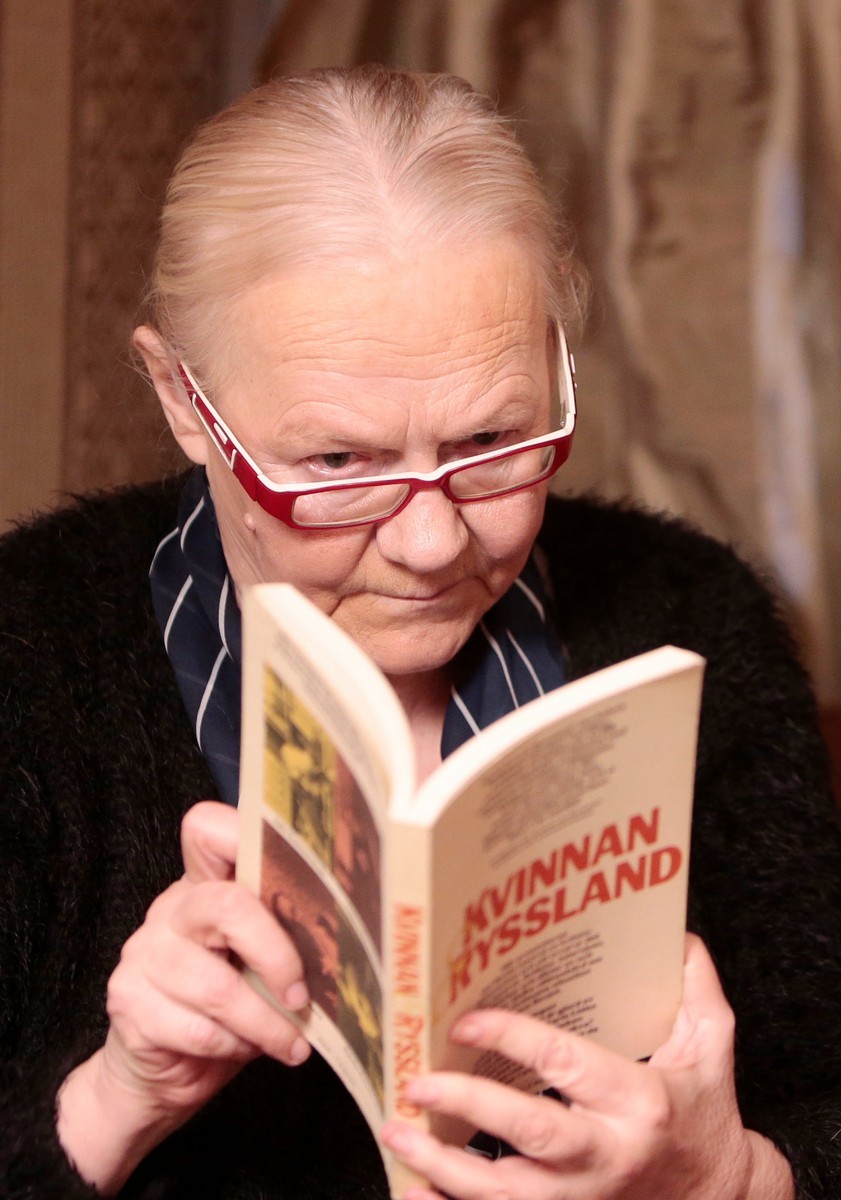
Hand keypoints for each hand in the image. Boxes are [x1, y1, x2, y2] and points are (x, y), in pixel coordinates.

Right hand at [58, 801, 309, 1191]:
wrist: (163, 1073)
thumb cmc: (225, 1011)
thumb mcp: (257, 966)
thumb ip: (281, 940)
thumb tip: (349, 944)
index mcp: (204, 886)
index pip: (208, 829)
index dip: (244, 833)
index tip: (299, 868)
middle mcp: (170, 909)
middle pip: (227, 904)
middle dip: (278, 956)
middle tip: (303, 996)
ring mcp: (144, 953)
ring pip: (218, 985)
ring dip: (266, 1022)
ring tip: (292, 1042)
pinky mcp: (129, 1002)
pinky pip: (198, 1028)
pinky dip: (234, 1046)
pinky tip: (248, 1050)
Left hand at [382, 935, 793, 1199]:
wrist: (722, 1198)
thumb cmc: (706, 1115)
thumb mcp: (712, 1048)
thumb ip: (695, 988)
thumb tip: (673, 933)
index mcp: (637, 1101)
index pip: (565, 1063)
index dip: (513, 1039)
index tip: (466, 1020)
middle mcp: (607, 1154)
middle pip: (530, 1134)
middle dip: (468, 1105)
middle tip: (417, 1083)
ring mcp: (584, 1198)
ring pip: (506, 1194)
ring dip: (444, 1168)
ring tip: (397, 1133)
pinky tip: (414, 1192)